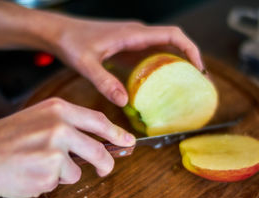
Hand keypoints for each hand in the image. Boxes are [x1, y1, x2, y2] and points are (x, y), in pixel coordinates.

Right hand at [0, 98, 134, 197]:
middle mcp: (61, 127)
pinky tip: (28, 174)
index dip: (116, 133)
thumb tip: (92, 141)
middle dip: (106, 164)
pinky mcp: (50, 174)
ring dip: (62, 174)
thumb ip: (65, 126)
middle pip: (99, 150)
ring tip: (36, 167)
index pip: (98, 120)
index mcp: (57, 109)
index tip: (128, 141)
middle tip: (104, 170)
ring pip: (77, 171)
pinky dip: (47, 183)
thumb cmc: (1, 139)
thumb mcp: (36, 120)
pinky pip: (58, 183)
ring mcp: (56, 151)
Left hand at [50, 16, 203, 106]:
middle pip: (173, 43)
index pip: (172, 35)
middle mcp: (137, 35)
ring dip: (176, 64)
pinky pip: (150, 57)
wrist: (59, 33)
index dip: (190, 49)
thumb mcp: (86, 64)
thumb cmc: (71, 42)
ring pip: (163, 49)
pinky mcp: (127, 49)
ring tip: (184, 87)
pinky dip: (160, 69)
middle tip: (197, 83)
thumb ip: (104, 82)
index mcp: (133, 34)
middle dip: (189, 59)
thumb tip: (125, 101)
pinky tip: (159, 87)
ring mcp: (132, 41)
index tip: (199, 68)